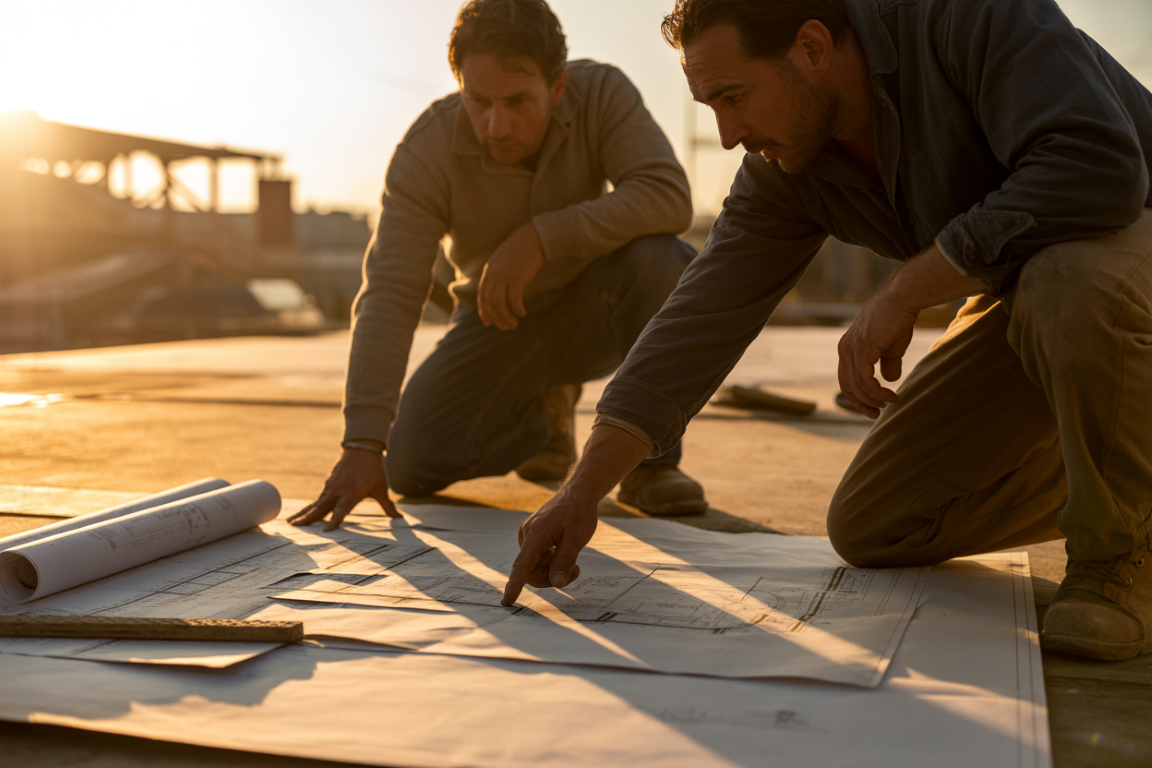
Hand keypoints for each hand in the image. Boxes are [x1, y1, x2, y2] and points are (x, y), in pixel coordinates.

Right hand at [289, 447, 400, 530]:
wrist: (362, 448)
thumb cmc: (373, 470)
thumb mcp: (381, 488)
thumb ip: (388, 505)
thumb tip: (399, 517)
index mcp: (352, 493)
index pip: (342, 510)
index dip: (335, 520)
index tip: (326, 530)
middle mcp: (339, 490)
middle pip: (321, 507)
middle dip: (308, 517)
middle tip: (295, 526)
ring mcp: (332, 486)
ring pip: (317, 502)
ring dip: (306, 512)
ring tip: (293, 523)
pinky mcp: (329, 483)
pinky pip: (319, 498)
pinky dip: (311, 506)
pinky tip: (304, 513)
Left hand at [478, 221, 543, 330]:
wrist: (535, 236)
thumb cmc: (522, 249)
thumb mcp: (504, 260)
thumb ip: (498, 274)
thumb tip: (499, 292)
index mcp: (489, 269)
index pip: (482, 295)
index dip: (484, 311)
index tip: (489, 323)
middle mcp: (494, 273)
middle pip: (490, 302)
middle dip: (497, 318)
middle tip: (506, 327)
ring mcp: (504, 275)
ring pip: (500, 304)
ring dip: (507, 317)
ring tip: (514, 324)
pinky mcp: (517, 277)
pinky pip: (514, 300)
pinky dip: (517, 310)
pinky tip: (522, 314)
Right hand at [501, 488, 597, 604]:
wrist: (578, 493)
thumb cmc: (579, 512)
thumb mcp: (577, 538)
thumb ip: (564, 562)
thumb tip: (556, 584)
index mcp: (536, 533)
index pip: (523, 565)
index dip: (515, 585)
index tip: (507, 601)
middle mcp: (526, 535)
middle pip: (531, 573)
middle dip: (551, 577)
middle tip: (575, 570)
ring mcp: (528, 536)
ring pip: (534, 569)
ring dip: (552, 570)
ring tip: (572, 560)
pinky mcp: (531, 538)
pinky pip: (536, 561)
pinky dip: (550, 563)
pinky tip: (561, 551)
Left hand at [837, 292, 917, 418]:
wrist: (903, 298)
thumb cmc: (898, 319)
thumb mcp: (891, 348)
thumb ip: (888, 364)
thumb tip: (889, 380)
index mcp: (847, 348)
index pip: (846, 379)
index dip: (858, 397)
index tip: (873, 407)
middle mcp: (844, 348)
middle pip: (846, 386)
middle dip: (861, 404)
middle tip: (877, 414)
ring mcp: (851, 348)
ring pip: (856, 386)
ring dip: (873, 400)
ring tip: (890, 403)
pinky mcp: (862, 348)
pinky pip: (865, 380)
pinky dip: (877, 393)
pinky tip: (891, 397)